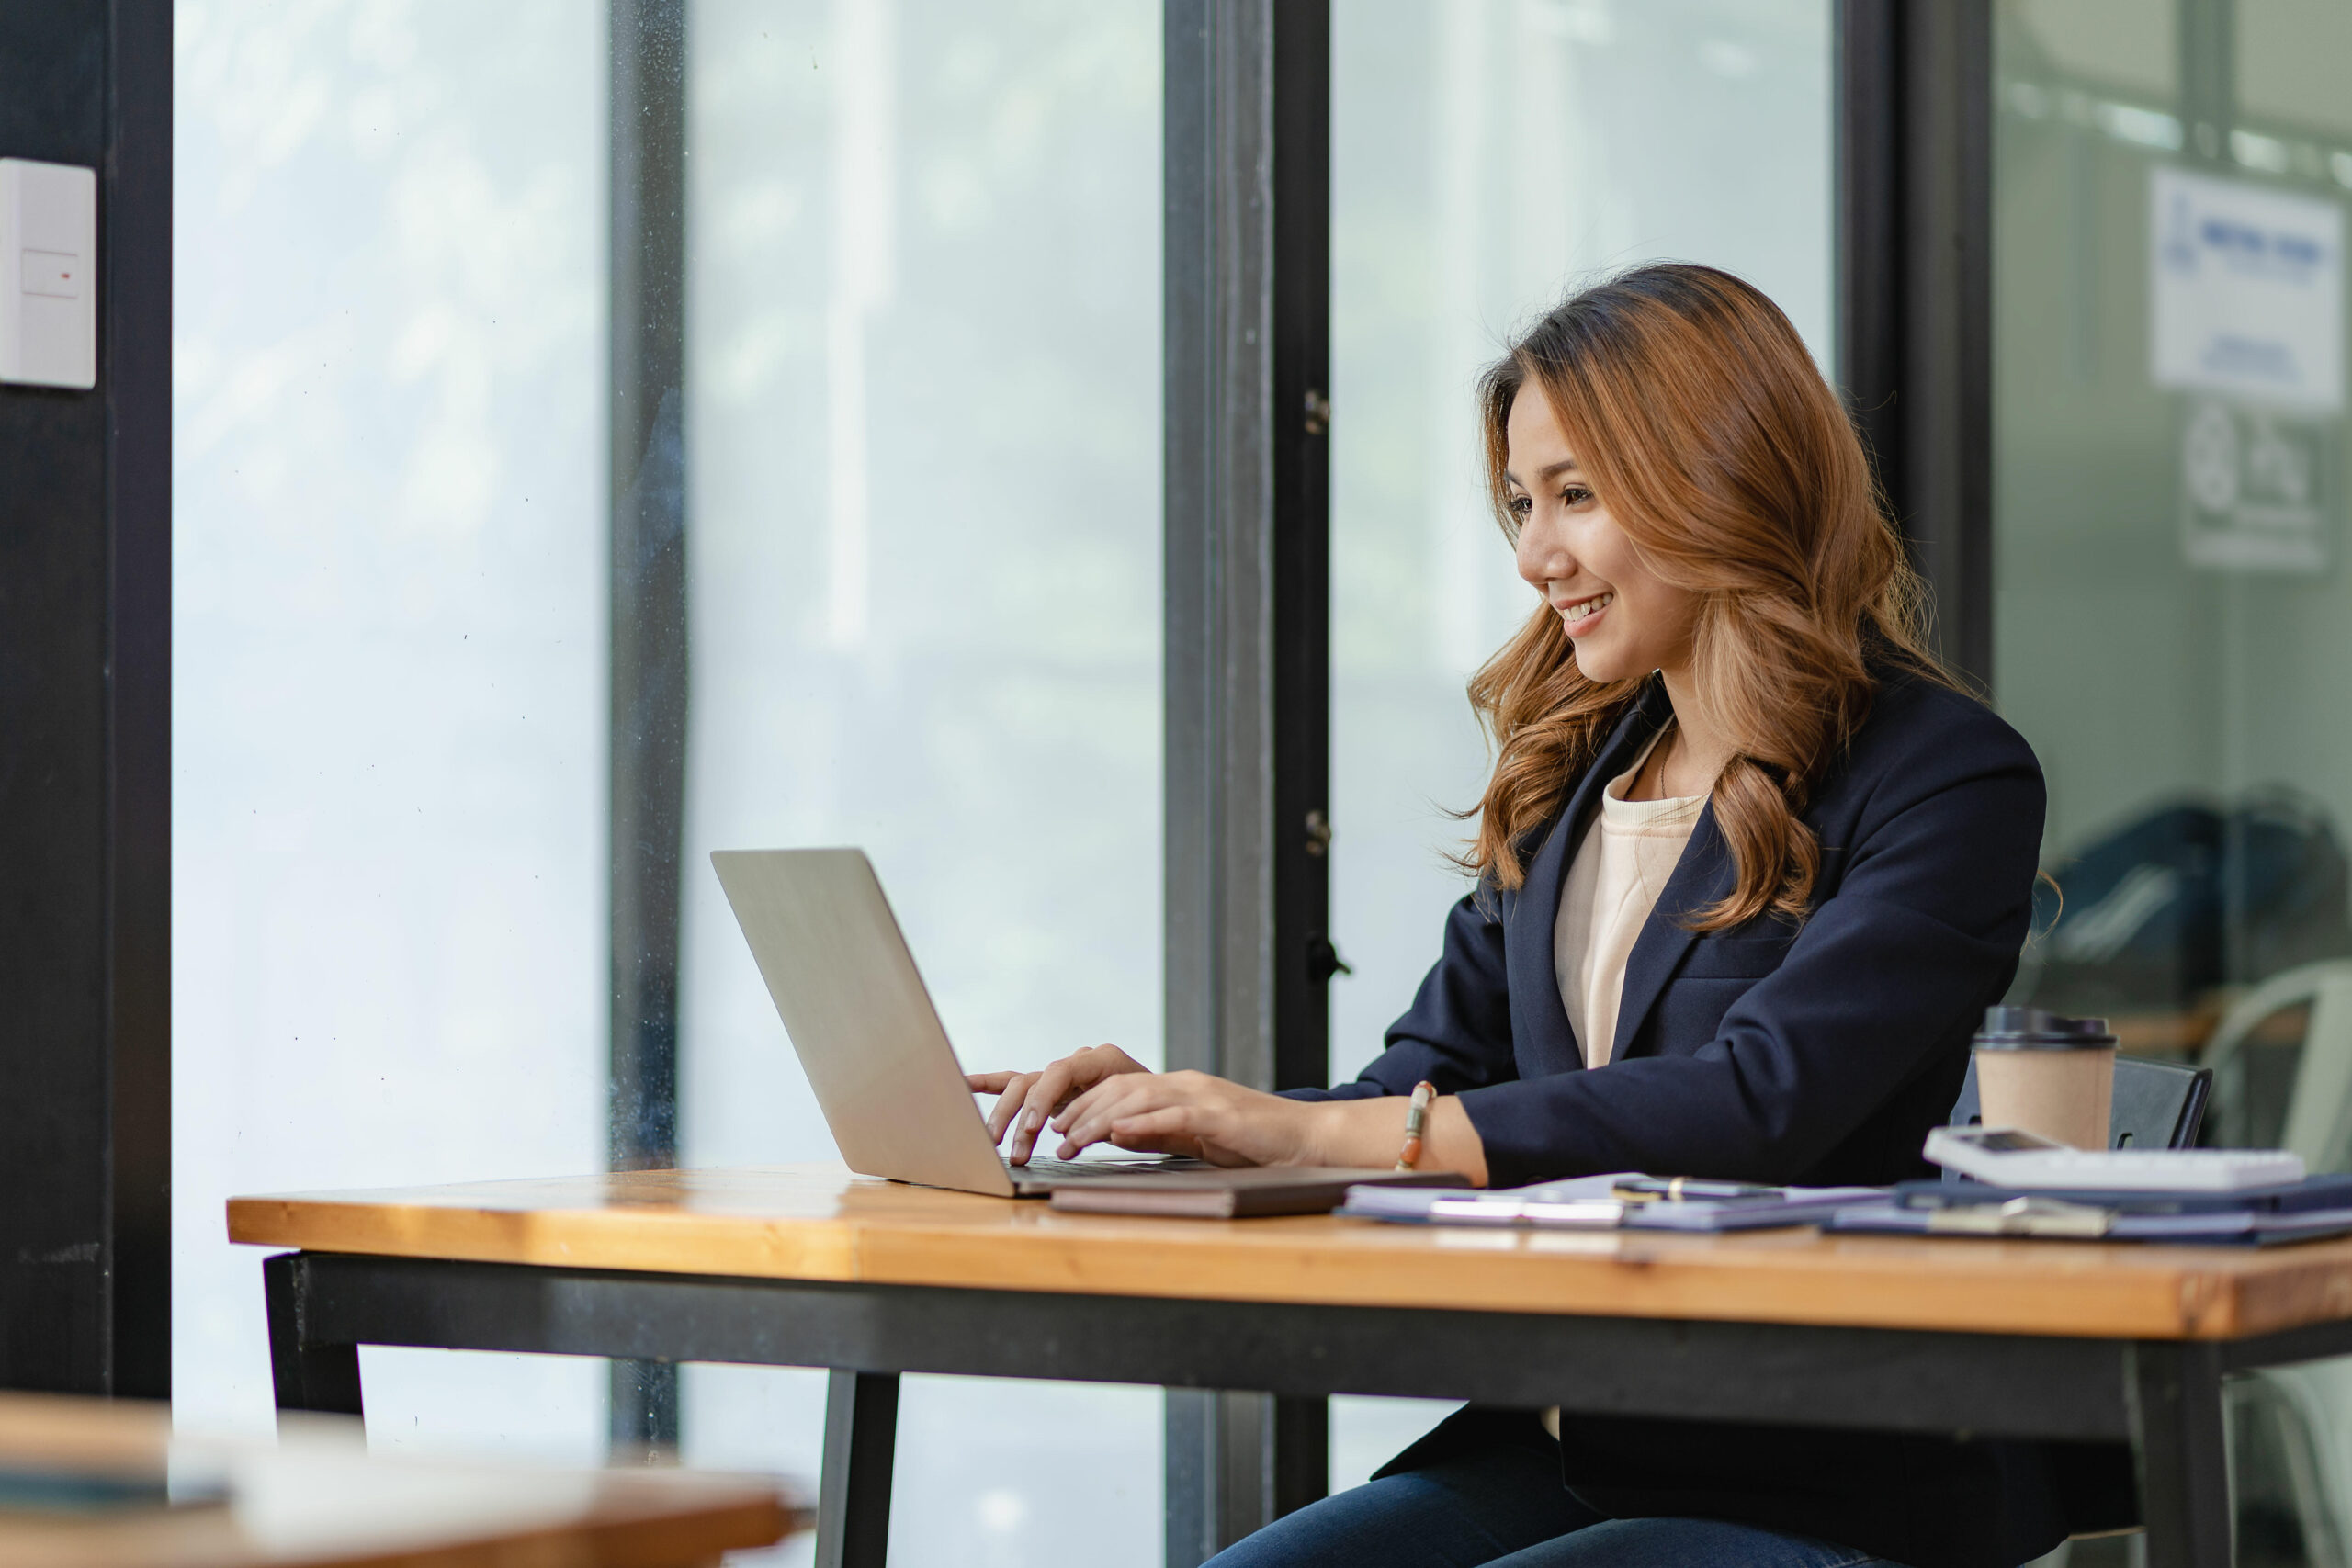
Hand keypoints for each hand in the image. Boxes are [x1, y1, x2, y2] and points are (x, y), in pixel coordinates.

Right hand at [966, 1044, 1150, 1163]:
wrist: (1165, 1107)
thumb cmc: (1160, 1112)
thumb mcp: (1149, 1118)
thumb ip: (1126, 1123)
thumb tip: (1101, 1133)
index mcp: (1102, 1059)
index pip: (1062, 1070)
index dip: (1045, 1098)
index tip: (1036, 1128)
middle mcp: (1077, 1063)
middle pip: (1035, 1081)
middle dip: (1019, 1115)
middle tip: (1013, 1148)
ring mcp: (1060, 1076)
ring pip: (1022, 1088)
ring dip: (1006, 1117)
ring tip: (995, 1144)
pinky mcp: (1049, 1091)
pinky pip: (1014, 1084)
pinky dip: (988, 1084)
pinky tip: (962, 1084)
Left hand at [1052, 1070, 1319, 1167]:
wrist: (1306, 1137)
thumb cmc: (1255, 1142)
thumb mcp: (1198, 1136)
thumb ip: (1161, 1131)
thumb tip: (1118, 1135)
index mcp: (1181, 1087)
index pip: (1121, 1088)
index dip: (1085, 1105)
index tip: (1058, 1125)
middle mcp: (1187, 1085)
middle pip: (1121, 1089)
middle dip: (1082, 1112)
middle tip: (1053, 1135)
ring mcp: (1204, 1097)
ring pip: (1139, 1099)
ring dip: (1100, 1121)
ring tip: (1073, 1141)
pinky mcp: (1220, 1116)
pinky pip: (1174, 1116)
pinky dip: (1142, 1124)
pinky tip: (1117, 1134)